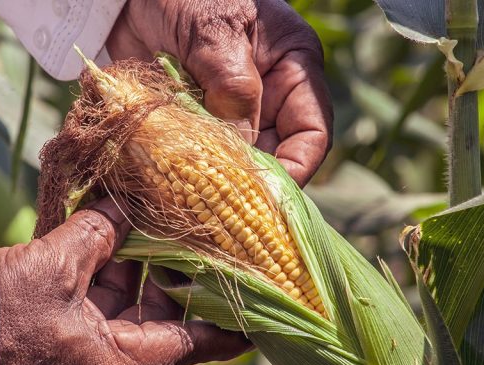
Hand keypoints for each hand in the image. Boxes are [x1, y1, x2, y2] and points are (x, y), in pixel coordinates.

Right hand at [0, 198, 250, 364]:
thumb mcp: (54, 270)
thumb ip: (96, 234)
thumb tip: (123, 206)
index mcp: (119, 364)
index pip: (194, 343)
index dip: (228, 324)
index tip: (260, 306)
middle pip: (157, 317)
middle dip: (172, 273)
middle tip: (197, 233)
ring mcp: (77, 352)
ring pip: (120, 305)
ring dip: (132, 263)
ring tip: (150, 218)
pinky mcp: (50, 335)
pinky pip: (87, 302)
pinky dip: (98, 269)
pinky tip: (106, 230)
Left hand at [107, 0, 332, 185]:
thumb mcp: (215, 33)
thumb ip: (233, 88)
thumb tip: (240, 150)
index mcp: (292, 70)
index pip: (312, 133)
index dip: (296, 169)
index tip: (268, 198)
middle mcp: (266, 96)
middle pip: (273, 155)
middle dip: (251, 184)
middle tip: (224, 213)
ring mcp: (227, 110)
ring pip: (234, 161)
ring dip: (215, 181)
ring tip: (195, 202)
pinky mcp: (192, 119)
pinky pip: (198, 155)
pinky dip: (186, 171)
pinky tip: (171, 186)